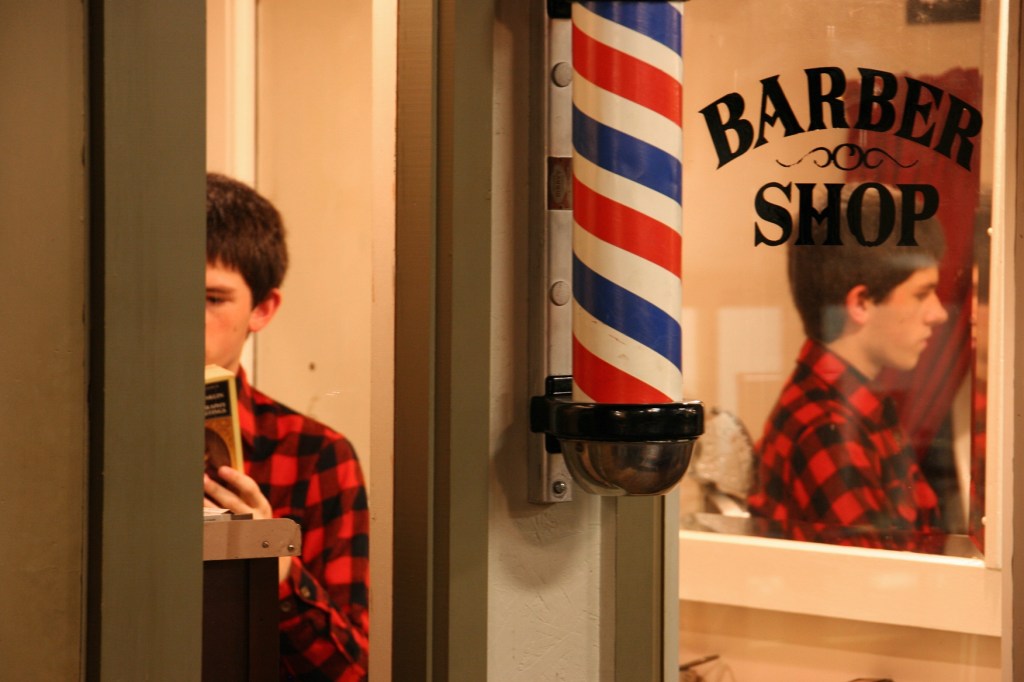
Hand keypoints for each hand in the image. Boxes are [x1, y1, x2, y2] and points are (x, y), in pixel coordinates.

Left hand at [204, 466, 292, 582]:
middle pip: (232, 501)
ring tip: (195, 495)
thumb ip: (247, 496)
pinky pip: (219, 533)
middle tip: (202, 479)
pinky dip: (208, 524)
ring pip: (224, 517)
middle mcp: (256, 519)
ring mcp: (246, 532)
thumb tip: (225, 474)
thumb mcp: (260, 510)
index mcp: (263, 507)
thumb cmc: (260, 525)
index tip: (221, 469)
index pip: (250, 488)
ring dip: (208, 505)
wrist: (270, 557)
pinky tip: (198, 517)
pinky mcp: (237, 544)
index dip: (235, 477)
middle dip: (216, 489)